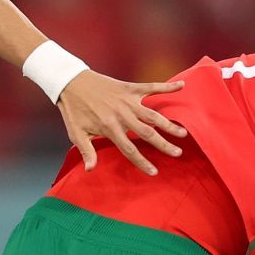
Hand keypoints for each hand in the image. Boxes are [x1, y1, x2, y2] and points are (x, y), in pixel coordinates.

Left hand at [57, 72, 186, 174]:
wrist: (70, 82)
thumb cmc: (73, 110)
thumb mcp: (76, 133)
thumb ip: (87, 151)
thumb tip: (91, 170)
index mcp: (110, 128)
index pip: (130, 150)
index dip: (142, 162)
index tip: (154, 172)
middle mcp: (122, 116)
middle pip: (147, 134)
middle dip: (164, 144)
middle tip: (178, 153)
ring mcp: (128, 101)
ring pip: (153, 115)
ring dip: (169, 124)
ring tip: (183, 132)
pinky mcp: (130, 88)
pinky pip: (152, 87)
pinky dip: (167, 87)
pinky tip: (182, 86)